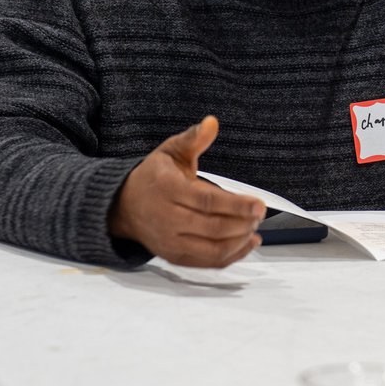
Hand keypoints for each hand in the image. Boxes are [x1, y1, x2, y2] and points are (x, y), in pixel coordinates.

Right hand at [108, 116, 265, 266]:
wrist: (123, 206)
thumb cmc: (154, 177)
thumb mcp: (170, 151)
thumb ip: (193, 139)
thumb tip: (212, 122)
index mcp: (168, 190)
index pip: (208, 201)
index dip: (237, 205)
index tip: (260, 204)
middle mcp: (167, 219)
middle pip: (213, 227)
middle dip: (243, 222)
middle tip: (261, 213)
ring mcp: (170, 242)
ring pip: (212, 249)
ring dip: (240, 241)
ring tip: (255, 227)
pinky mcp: (174, 257)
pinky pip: (207, 263)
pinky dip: (232, 256)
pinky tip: (248, 243)